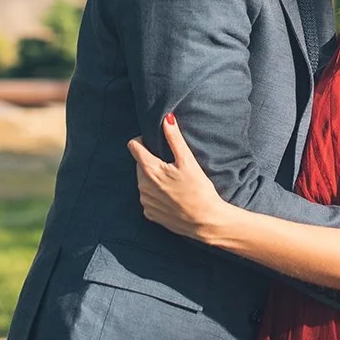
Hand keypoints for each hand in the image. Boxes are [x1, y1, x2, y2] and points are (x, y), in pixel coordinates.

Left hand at [128, 113, 226, 239]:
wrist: (205, 221)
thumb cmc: (198, 189)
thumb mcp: (188, 160)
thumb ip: (174, 138)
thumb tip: (166, 119)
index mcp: (150, 170)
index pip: (134, 146)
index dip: (143, 140)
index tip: (154, 141)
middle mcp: (142, 186)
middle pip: (139, 164)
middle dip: (150, 160)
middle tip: (170, 163)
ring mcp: (145, 202)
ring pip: (143, 181)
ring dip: (152, 177)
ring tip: (173, 180)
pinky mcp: (150, 214)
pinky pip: (147, 198)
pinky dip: (156, 194)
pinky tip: (171, 195)